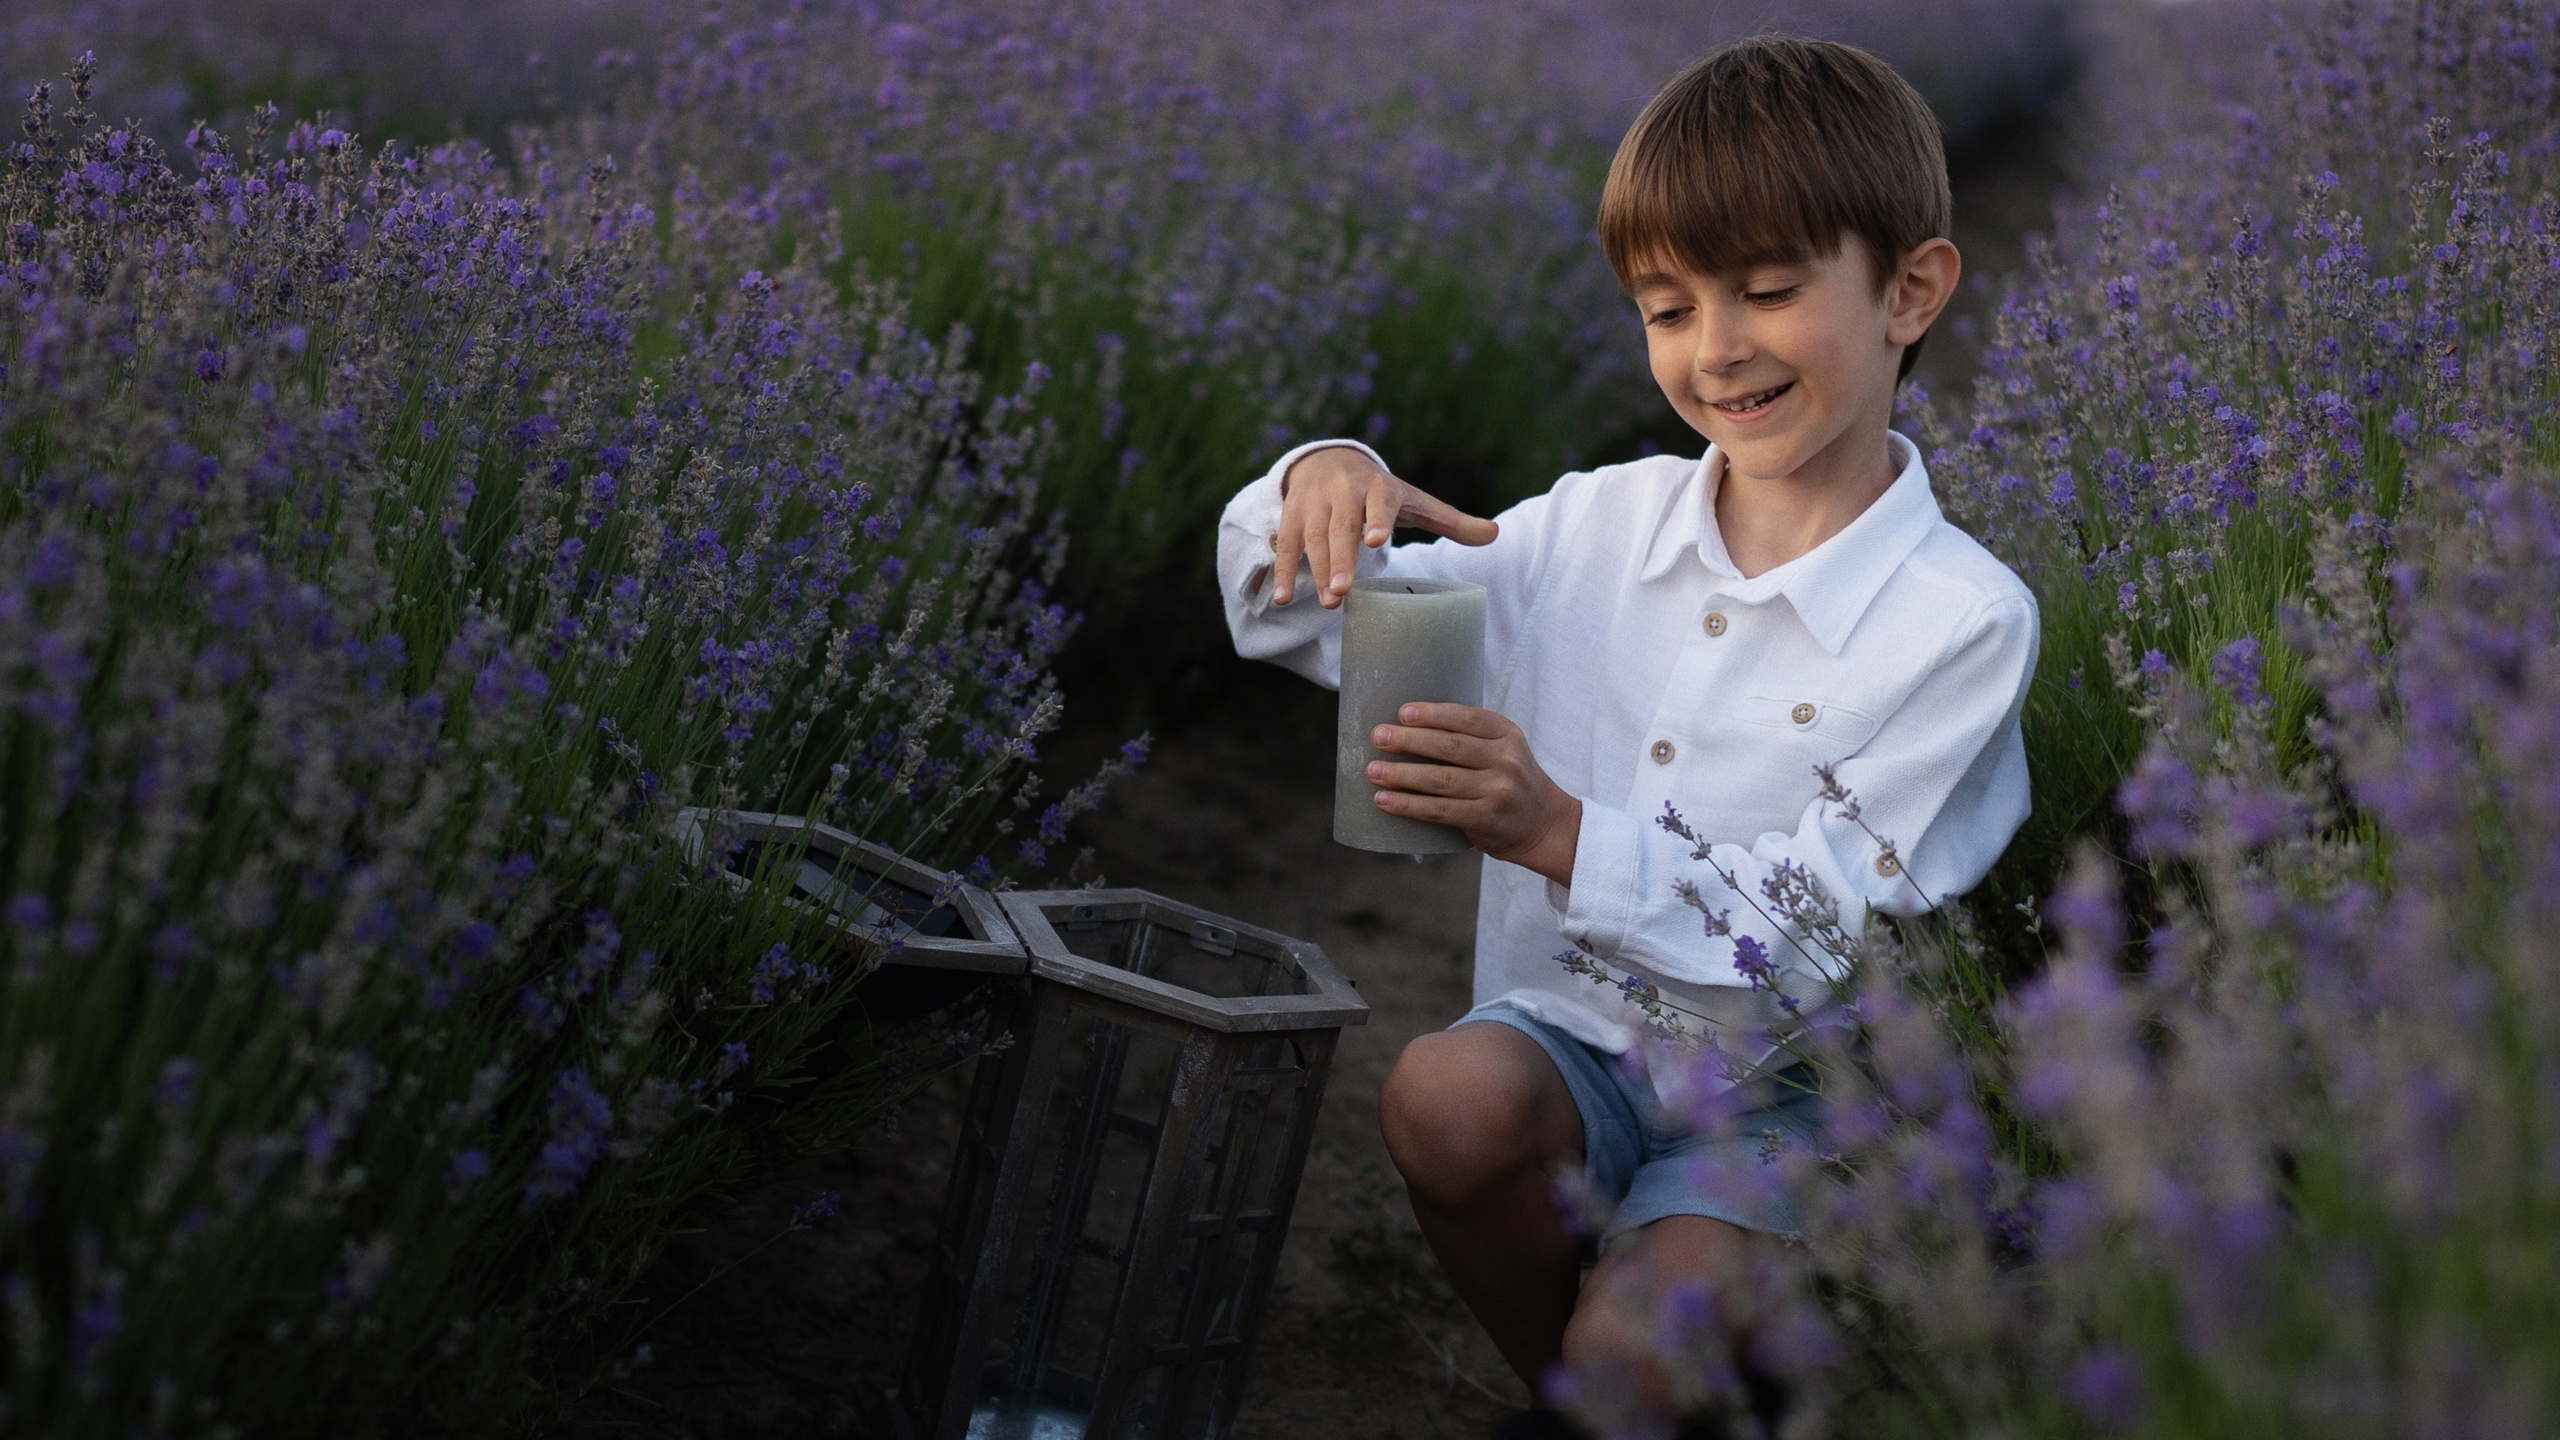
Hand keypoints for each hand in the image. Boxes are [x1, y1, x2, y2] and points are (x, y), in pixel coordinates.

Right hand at [1270, 445, 1497, 607]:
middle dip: (1341, 558)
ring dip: (1317, 570)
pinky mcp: (1293, 515)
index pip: (1379, 502)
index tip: (1377, 540)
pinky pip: (1288, 545)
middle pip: (1341, 526)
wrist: (1328, 459)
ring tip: (1329, 601)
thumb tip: (1495, 535)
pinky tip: (1283, 598)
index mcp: (1378, 487)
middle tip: (1343, 591)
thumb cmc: (1381, 492)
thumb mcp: (1415, 502)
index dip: (1377, 519)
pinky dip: (1284, 571)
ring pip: (1314, 537)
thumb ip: (1451, 522)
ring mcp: (1315, 503)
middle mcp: (1344, 492)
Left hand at [1366, 703, 1580, 884]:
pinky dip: (1408, 805)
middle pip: (1449, 747)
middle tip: (1378, 737)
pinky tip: (1384, 801)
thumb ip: (1470, 737)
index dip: (1433, 714)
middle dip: (1409, 741)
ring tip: (1373, 771)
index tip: (1403, 712)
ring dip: (1401, 775)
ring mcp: (1496, 791)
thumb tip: (1407, 725)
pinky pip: (1439, 811)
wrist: (1544, 824)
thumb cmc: (1510, 780)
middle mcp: (1505, 760)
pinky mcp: (1485, 819)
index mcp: (1506, 733)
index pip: (1466, 718)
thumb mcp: (1504, 748)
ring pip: (1440, 780)